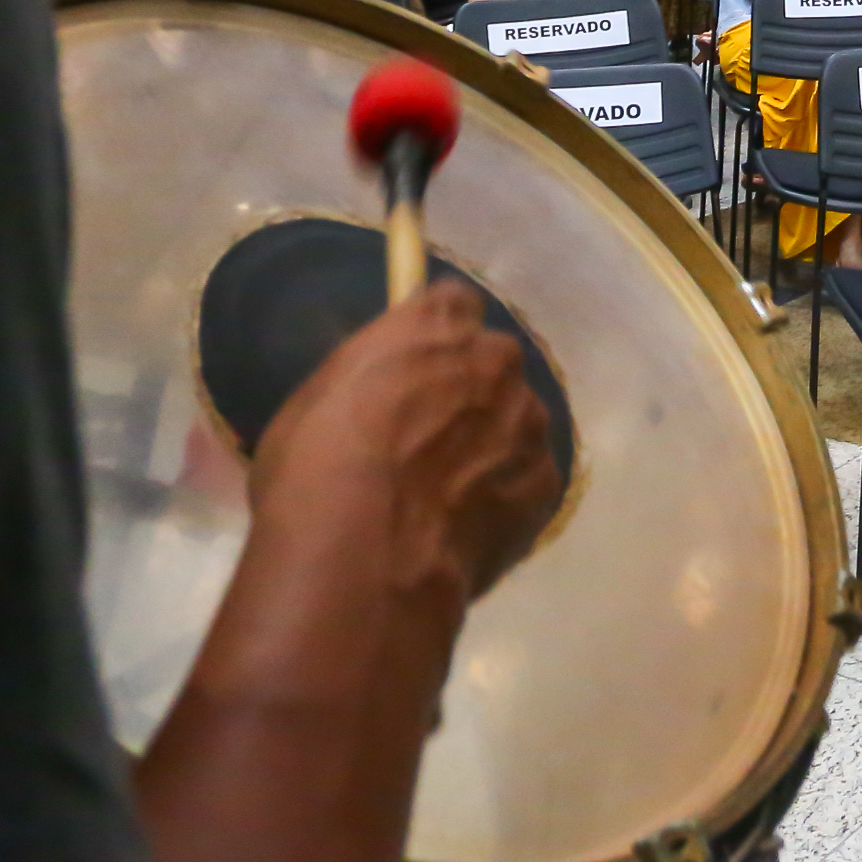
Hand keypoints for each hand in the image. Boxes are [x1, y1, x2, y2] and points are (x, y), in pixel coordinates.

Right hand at [249, 280, 561, 612]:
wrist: (363, 557)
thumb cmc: (316, 471)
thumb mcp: (315, 403)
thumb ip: (367, 382)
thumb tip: (379, 394)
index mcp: (435, 326)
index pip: (454, 304)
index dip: (436, 336)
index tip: (417, 365)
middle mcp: (495, 361)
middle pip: (493, 362)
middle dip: (471, 389)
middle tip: (431, 438)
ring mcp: (528, 423)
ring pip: (517, 422)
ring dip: (492, 444)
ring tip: (449, 496)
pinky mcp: (546, 485)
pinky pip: (527, 480)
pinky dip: (505, 499)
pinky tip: (467, 531)